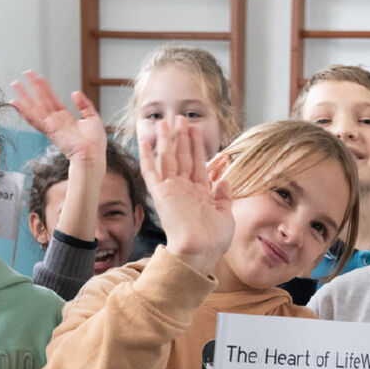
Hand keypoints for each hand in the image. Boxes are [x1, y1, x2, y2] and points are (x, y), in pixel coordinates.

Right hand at [8, 72, 105, 164]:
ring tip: (16, 84)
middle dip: (33, 87)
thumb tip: (75, 92)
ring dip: (25, 95)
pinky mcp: (49, 130)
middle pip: (41, 100)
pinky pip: (34, 119)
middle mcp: (55, 121)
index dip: (45, 88)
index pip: (52, 99)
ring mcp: (51, 125)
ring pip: (34, 107)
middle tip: (26, 74)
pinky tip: (16, 103)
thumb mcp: (92, 118)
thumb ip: (84, 105)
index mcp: (65, 118)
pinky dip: (24, 111)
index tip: (39, 77)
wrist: (93, 155)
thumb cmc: (94, 143)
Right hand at [143, 118, 232, 274]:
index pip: (197, 164)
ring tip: (167, 121)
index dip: (196, 146)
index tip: (195, 129)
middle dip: (182, 136)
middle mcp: (184, 190)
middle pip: (182, 157)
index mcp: (199, 194)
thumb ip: (224, 197)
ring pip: (168, 158)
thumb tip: (225, 181)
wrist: (199, 250)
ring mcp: (171, 190)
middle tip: (180, 118)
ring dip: (167, 139)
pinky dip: (147, 156)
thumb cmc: (213, 240)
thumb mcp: (226, 215)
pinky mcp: (160, 194)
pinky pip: (151, 171)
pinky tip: (144, 142)